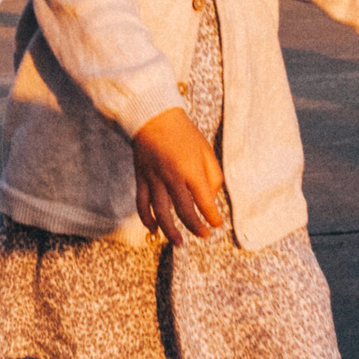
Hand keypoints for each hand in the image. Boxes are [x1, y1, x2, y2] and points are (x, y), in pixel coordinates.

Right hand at [132, 108, 224, 239]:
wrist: (153, 116)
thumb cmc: (183, 132)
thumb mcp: (206, 150)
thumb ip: (213, 175)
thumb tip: (211, 197)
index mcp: (191, 170)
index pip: (205, 202)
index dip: (213, 217)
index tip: (217, 224)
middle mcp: (172, 177)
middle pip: (184, 212)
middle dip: (196, 227)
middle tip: (203, 235)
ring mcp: (154, 179)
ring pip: (161, 213)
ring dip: (171, 231)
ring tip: (179, 242)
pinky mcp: (141, 178)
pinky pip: (142, 204)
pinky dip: (147, 219)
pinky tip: (154, 230)